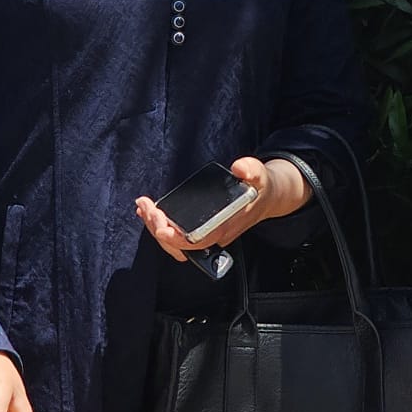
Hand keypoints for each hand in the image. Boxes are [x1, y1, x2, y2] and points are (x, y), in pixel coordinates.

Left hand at [135, 157, 308, 260]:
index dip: (176, 239)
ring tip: (143, 207)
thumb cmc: (260, 188)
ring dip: (156, 227)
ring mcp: (207, 234)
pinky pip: (177, 235)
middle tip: (146, 207)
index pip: (198, 241)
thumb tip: (239, 168)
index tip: (161, 228)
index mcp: (227, 226)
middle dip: (158, 228)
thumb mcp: (260, 175)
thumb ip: (251, 170)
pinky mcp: (201, 229)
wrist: (267, 197)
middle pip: (180, 244)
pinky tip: (151, 213)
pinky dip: (160, 225)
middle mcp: (215, 235)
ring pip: (175, 242)